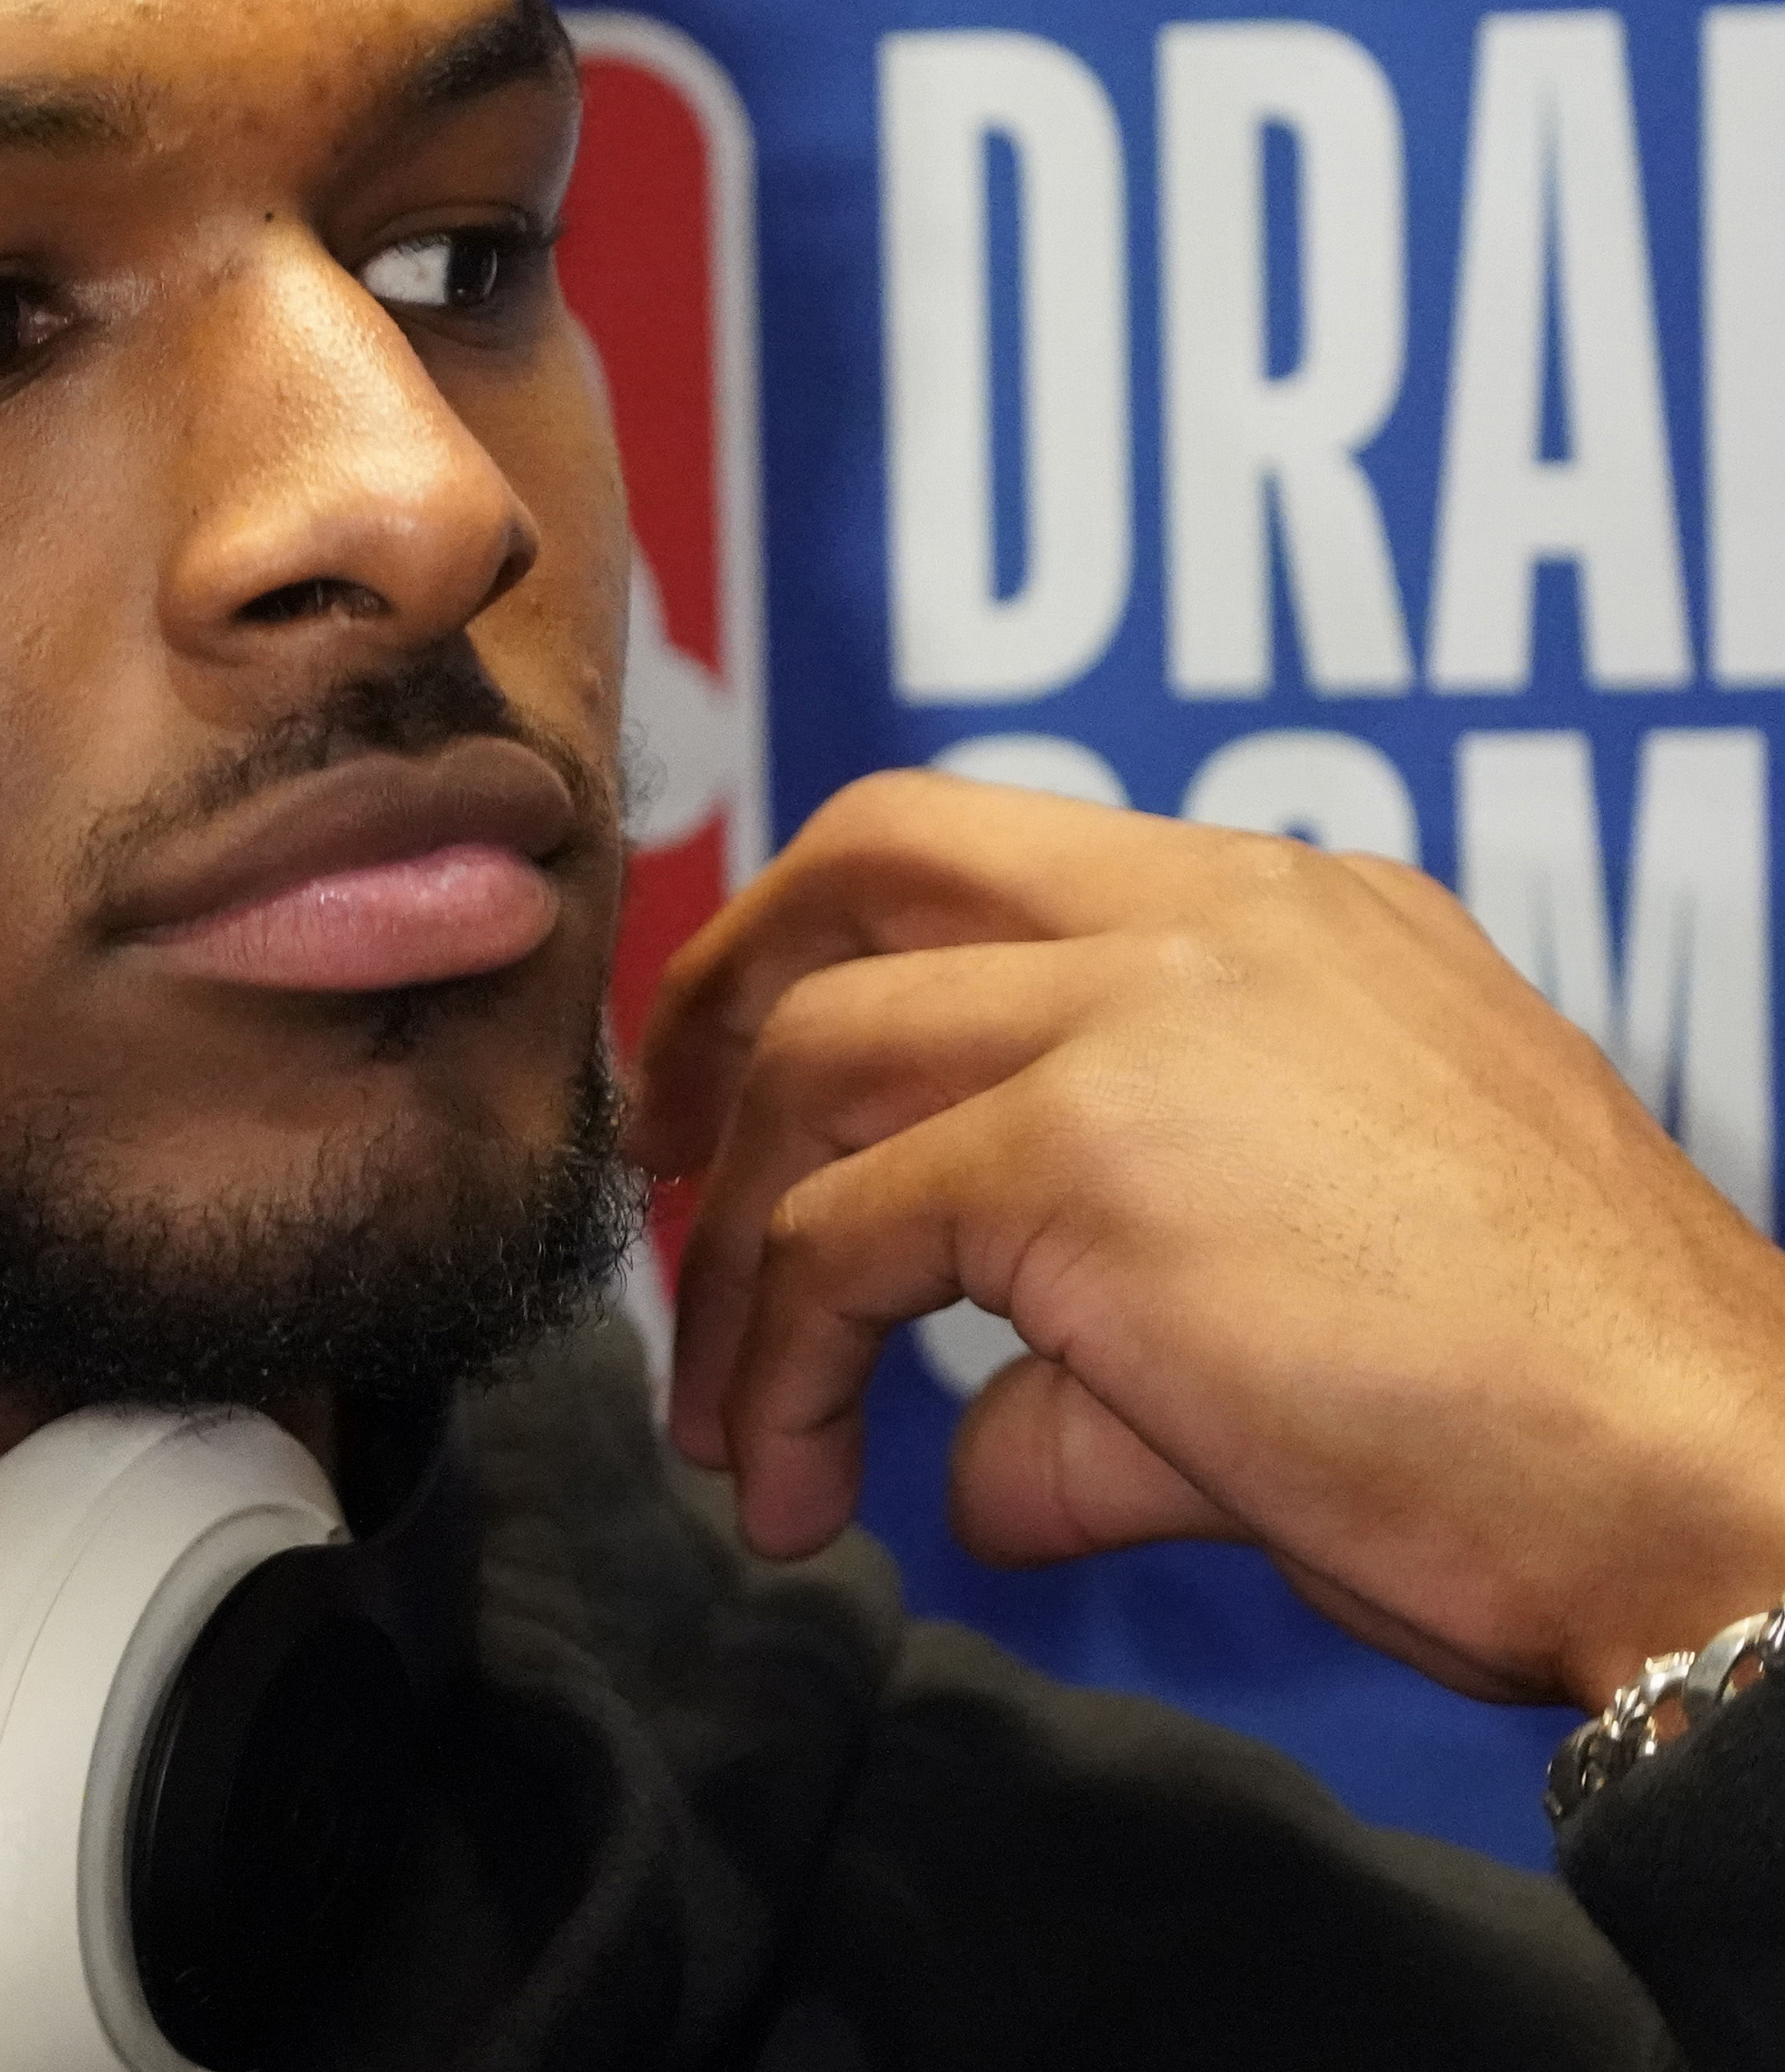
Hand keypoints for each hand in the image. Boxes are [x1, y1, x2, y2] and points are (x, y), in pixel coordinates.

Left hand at [634, 770, 1784, 1709]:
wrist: (1708, 1487)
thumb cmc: (1549, 1432)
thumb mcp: (1300, 1313)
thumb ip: (1102, 1347)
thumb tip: (971, 1458)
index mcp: (1295, 910)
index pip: (994, 852)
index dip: (837, 949)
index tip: (760, 1085)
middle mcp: (1217, 910)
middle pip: (869, 857)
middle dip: (724, 993)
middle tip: (664, 1159)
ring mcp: (1145, 1006)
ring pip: (816, 1069)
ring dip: (736, 1263)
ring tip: (731, 1426)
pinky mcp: (1081, 1150)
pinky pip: (838, 1242)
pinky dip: (781, 1370)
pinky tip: (800, 1492)